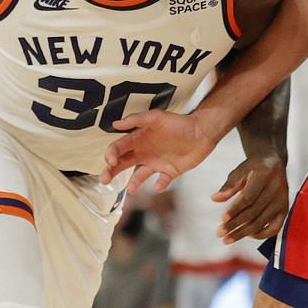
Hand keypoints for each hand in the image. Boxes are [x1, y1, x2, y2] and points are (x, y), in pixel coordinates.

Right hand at [100, 108, 221, 191]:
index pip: (118, 148)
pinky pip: (161, 182)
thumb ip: (137, 120)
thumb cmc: (179, 123)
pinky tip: (158, 186)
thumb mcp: (157, 118)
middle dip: (111, 171)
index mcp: (139, 139)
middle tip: (104, 180)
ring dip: (133, 183)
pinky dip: (159, 186)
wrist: (202, 132)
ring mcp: (156, 163)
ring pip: (138, 176)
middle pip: (123, 164)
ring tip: (130, 189)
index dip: (111, 154)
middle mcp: (144, 152)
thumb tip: (115, 124)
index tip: (110, 161)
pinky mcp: (169, 172)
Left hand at [214, 153, 288, 242]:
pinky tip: (248, 235)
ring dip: (243, 233)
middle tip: (220, 233)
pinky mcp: (284, 209)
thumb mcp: (240, 171)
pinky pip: (274, 228)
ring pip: (262, 222)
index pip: (249, 197)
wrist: (274, 162)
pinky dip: (261, 234)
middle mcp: (276, 189)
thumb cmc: (253, 167)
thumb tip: (215, 199)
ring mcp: (282, 201)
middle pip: (254, 212)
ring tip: (227, 238)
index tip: (222, 219)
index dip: (235, 209)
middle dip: (235, 225)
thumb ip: (229, 185)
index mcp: (264, 175)